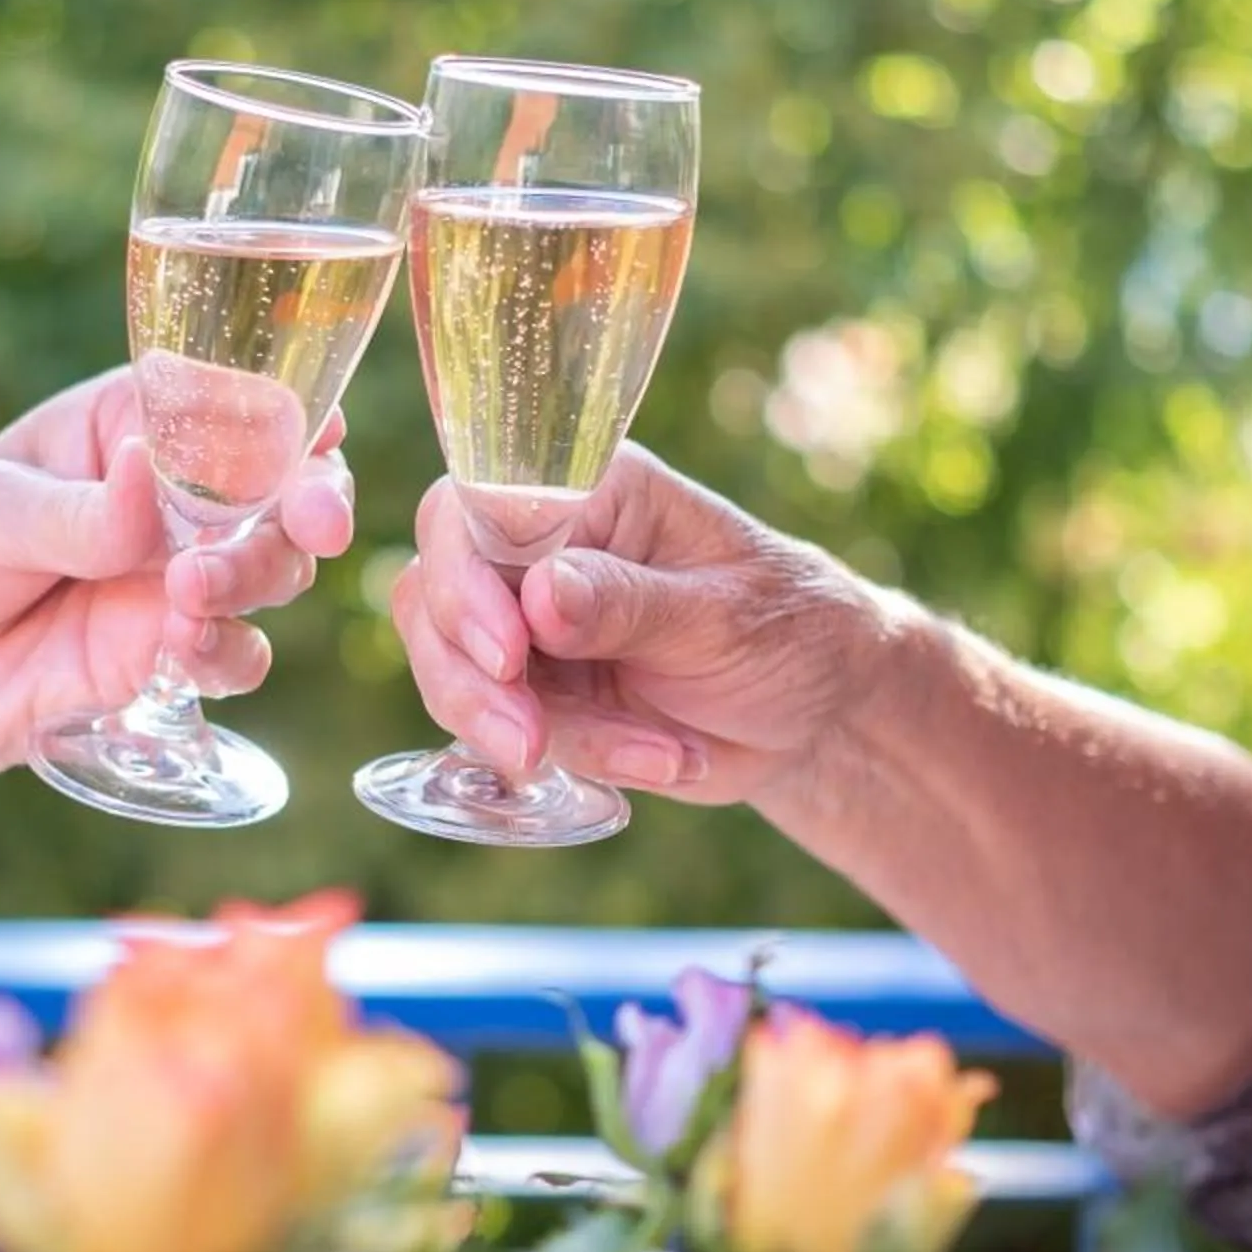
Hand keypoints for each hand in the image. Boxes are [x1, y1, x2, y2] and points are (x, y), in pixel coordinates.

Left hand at [0, 367, 351, 836]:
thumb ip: (75, 511)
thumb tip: (155, 485)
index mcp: (124, 429)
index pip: (225, 404)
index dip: (285, 415)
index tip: (317, 435)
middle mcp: (164, 502)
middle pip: (277, 489)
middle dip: (310, 501)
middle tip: (311, 523)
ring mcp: (168, 583)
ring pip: (273, 569)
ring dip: (262, 576)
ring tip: (193, 593)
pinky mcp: (159, 661)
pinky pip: (234, 654)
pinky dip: (229, 651)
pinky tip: (181, 650)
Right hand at [388, 444, 910, 814]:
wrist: (818, 711)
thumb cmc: (790, 629)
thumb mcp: (726, 617)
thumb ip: (630, 604)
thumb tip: (540, 592)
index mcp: (588, 490)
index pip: (471, 509)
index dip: (463, 579)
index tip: (508, 656)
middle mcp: (538, 547)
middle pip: (433, 595)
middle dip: (469, 680)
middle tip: (529, 743)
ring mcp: (525, 622)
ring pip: (451, 673)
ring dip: (529, 733)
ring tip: (653, 758)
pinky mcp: (532, 691)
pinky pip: (500, 730)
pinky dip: (576, 757)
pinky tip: (662, 760)